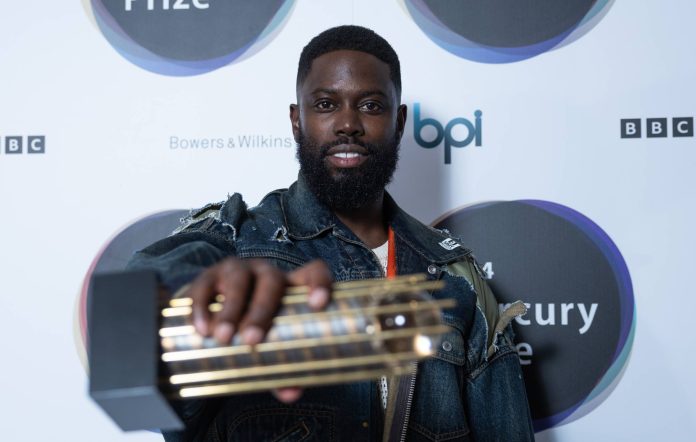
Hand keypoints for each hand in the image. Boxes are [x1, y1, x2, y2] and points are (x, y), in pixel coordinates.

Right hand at [187, 258, 332, 402]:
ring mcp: (236, 271)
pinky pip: (204, 288)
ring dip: (231, 309)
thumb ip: (281, 369)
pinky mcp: (206, 277)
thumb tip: (291, 393)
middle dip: (262, 310)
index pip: (313, 272)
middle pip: (271, 281)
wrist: (209, 316)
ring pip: (238, 281)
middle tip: (252, 340)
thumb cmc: (251, 330)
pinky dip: (202, 309)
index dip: (319, 282)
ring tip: (223, 337)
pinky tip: (202, 329)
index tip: (319, 304)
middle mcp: (265, 273)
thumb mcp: (268, 345)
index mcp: (290, 286)